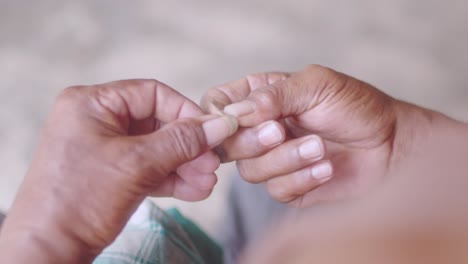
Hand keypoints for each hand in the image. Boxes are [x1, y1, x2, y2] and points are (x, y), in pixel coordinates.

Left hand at [0, 79, 236, 262]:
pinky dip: (171, 178)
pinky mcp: (110, 173)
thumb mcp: (137, 165)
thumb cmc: (79, 201)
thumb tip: (219, 125)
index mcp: (92, 104)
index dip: (185, 112)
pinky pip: (147, 168)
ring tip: (206, 183)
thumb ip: (182, 142)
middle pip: (157, 124)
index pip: (151, 94)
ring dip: (184, 166)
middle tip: (211, 163)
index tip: (211, 132)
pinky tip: (194, 190)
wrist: (50, 251)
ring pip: (155, 148)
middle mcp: (96, 121)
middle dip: (187, 147)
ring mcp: (103, 148)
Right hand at [202, 65, 422, 206]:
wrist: (390, 144)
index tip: (234, 119)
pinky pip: (276, 190)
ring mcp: (272, 160)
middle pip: (226, 143)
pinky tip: (326, 167)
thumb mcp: (317, 85)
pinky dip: (302, 178)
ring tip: (319, 147)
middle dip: (253, 140)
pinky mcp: (289, 187)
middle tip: (281, 130)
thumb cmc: (355, 106)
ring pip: (249, 171)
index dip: (216, 115)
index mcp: (260, 98)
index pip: (216, 104)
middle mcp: (260, 130)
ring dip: (285, 160)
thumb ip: (273, 95)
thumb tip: (235, 114)